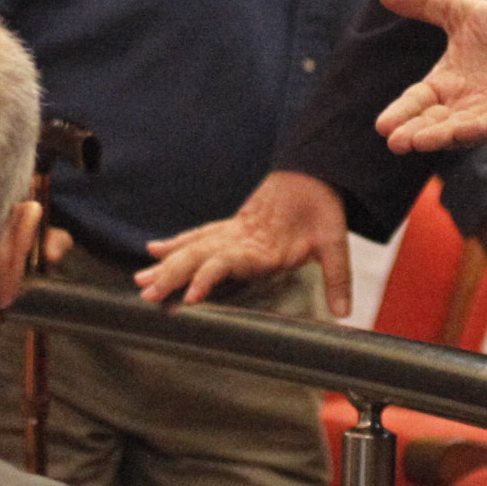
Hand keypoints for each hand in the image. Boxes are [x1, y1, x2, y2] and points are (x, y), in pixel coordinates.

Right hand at [139, 171, 352, 311]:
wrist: (315, 171)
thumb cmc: (322, 209)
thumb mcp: (334, 241)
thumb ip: (337, 277)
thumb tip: (345, 314)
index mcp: (261, 244)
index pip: (225, 261)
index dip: (206, 278)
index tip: (188, 297)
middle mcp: (240, 237)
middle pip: (198, 256)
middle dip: (171, 276)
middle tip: (147, 294)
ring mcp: (233, 231)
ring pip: (193, 247)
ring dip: (167, 264)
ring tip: (141, 281)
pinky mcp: (232, 227)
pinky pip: (198, 236)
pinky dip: (176, 243)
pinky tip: (154, 250)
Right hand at [372, 0, 486, 149]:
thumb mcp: (462, 13)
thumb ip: (425, 3)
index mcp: (446, 85)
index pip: (417, 102)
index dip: (401, 113)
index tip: (381, 126)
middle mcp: (463, 106)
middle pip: (433, 123)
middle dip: (415, 133)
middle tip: (395, 142)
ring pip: (460, 131)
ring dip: (440, 137)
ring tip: (418, 142)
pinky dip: (477, 131)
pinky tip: (461, 133)